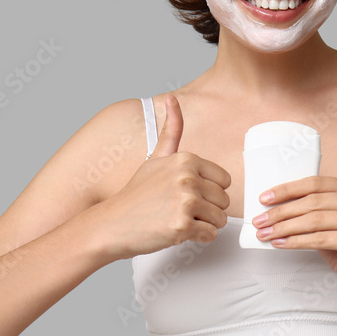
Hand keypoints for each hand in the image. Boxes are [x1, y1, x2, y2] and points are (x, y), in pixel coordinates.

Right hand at [99, 94, 231, 259]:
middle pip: (223, 201)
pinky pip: (210, 234)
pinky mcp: (182, 226)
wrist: (112, 223)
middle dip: (207, 210)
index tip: (187, 194)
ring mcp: (185, 202)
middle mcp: (187, 178)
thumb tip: (172, 98)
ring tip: (178, 219)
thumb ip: (171, 130)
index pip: (224, 181)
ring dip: (203, 224)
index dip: (209, 191)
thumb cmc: (136, 193)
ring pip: (220, 219)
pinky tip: (176, 231)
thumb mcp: (155, 157)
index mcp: (186, 159)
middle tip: (180, 210)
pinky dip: (197, 237)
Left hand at [251, 176, 336, 306]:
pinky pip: (320, 238)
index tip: (265, 198)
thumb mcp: (333, 226)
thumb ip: (314, 212)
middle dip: (281, 211)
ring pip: (314, 219)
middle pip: (313, 201)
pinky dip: (296, 241)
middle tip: (260, 220)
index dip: (288, 190)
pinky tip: (281, 243)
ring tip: (266, 233)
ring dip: (284, 227)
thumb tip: (276, 207)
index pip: (317, 183)